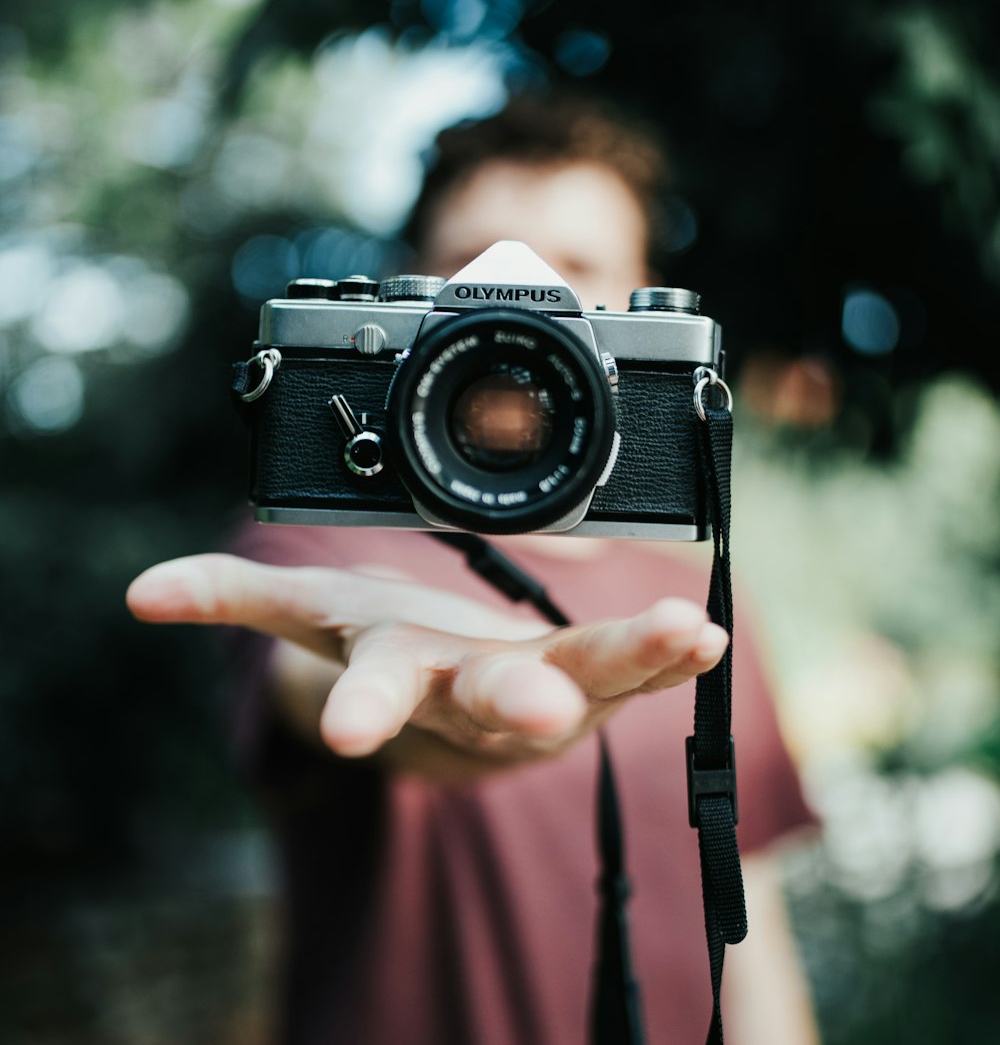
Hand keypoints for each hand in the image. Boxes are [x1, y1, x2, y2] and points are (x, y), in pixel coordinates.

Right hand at [126, 554, 727, 770]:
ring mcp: (545, 691)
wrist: (453, 706)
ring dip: (635, 661)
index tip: (346, 730)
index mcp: (403, 677)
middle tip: (540, 706)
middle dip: (509, 701)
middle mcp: (475, 693)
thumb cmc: (388, 646)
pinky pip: (638, 669)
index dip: (357, 709)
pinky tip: (708, 638)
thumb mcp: (313, 620)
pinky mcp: (596, 679)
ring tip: (689, 635)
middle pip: (490, 700)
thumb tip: (140, 597)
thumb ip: (231, 600)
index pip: (376, 691)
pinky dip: (671, 657)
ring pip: (590, 680)